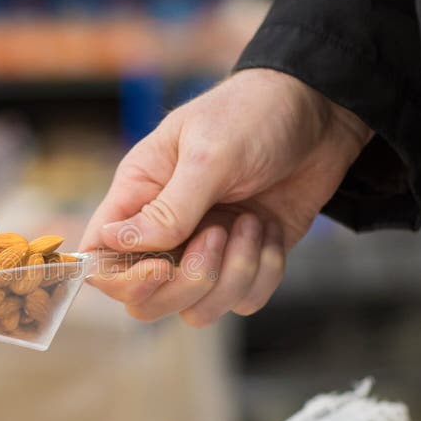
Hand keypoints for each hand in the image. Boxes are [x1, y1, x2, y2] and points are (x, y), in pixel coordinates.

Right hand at [79, 68, 371, 326]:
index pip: (101, 256)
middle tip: (217, 236)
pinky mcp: (245, 261)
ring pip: (196, 309)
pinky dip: (263, 272)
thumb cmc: (253, 115)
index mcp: (138, 196)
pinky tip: (269, 230)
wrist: (320, 111)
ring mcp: (205, 250)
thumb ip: (167, 208)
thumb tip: (114, 244)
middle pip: (146, 300)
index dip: (120, 278)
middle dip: (186, 283)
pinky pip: (243, 300)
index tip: (160, 265)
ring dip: (231, 276)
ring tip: (250, 223)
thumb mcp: (209, 155)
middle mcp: (165, 231)